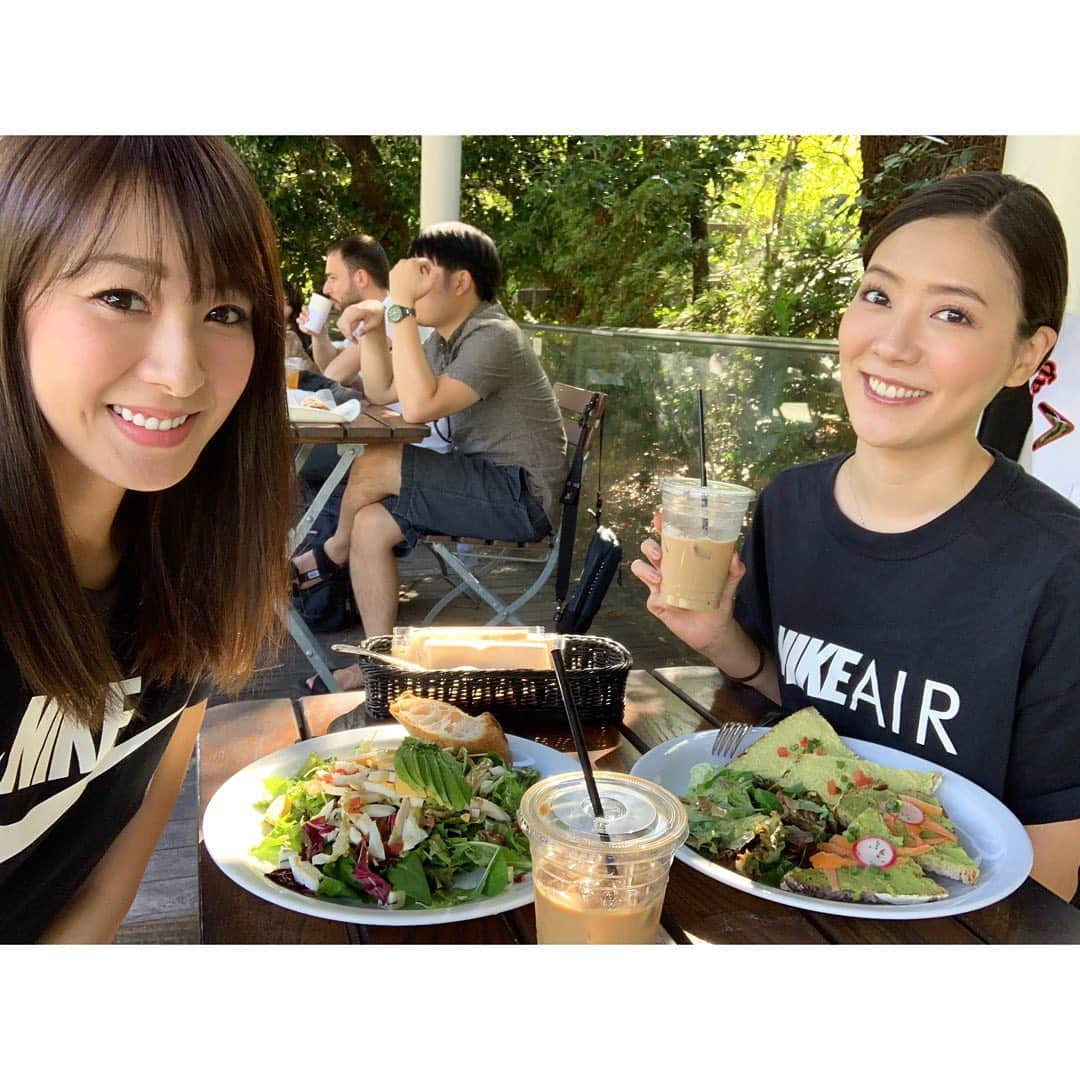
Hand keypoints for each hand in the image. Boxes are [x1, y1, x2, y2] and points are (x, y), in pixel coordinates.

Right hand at [298, 305, 329, 337]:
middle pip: (301, 313)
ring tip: (306, 323)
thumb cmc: (324, 325)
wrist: (321, 333)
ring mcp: (302, 322)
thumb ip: (326, 321)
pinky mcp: (302, 328)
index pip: (304, 308)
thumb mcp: (326, 322)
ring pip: (298, 319)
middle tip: (308, 318)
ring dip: (301, 320)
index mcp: (309, 312)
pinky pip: (300, 327)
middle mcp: (304, 316)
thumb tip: (324, 322)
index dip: (304, 308)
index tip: (309, 312)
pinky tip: (305, 328)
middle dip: (303, 315)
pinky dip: (302, 327)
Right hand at [338, 299, 386, 342]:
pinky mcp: (345, 314)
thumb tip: (359, 335)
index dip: (348, 331)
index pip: (348, 321)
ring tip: (355, 339)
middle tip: (356, 342)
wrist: (374, 306)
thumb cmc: (376, 315)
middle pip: (342, 324)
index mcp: (358, 310)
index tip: (353, 339)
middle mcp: (350, 309)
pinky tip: (353, 334)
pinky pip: (341, 324)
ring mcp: (346, 311)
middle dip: (347, 335)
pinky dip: (345, 330)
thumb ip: (367, 328)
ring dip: (345, 333)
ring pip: (340, 324)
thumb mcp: (375, 323)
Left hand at [388, 257, 433, 305]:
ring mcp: (396, 267)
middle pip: (415, 263)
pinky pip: (400, 271)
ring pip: (407, 267)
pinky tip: (407, 283)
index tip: (430, 275)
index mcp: (413, 262)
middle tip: (423, 278)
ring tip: (415, 281)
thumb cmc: (415, 292)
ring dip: (412, 272)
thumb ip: (434, 274)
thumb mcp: (429, 283)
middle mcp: (403, 262)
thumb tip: (435, 269)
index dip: (429, 268)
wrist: (401, 300)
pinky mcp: (391, 273)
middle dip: (420, 269)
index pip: (425, 261)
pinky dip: (404, 275)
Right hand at [629, 511, 745, 656]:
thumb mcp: (728, 585)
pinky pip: (649, 595)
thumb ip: (734, 571)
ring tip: (659, 578)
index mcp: (682, 559)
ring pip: (640, 567)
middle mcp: (667, 568)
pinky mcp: (657, 603)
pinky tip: (665, 598)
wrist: (713, 632)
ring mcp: (659, 585)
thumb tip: (734, 555)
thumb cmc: (718, 603)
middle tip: (660, 553)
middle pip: (649, 548)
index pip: (668, 537)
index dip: (661, 525)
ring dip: (645, 569)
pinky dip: (656, 594)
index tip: (659, 516)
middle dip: (649, 546)